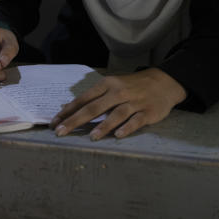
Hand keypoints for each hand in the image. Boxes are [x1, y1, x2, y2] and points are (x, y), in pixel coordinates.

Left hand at [50, 69, 186, 139]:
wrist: (163, 82)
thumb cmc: (131, 86)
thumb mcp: (111, 86)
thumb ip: (91, 98)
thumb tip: (67, 107)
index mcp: (107, 85)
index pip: (84, 99)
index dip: (68, 111)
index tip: (54, 123)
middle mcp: (118, 92)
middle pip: (95, 107)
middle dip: (76, 120)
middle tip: (62, 132)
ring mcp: (134, 102)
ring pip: (116, 114)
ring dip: (103, 126)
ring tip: (91, 137)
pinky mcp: (148, 112)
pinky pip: (136, 120)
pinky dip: (127, 128)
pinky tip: (118, 136)